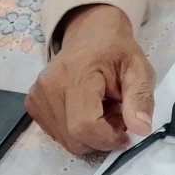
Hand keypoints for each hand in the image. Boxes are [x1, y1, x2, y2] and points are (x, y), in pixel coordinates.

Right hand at [25, 3, 154, 154]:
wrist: (91, 34)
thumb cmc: (117, 52)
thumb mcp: (139, 69)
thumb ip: (141, 97)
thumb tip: (142, 129)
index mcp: (77, 75)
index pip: (84, 125)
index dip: (108, 138)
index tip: (126, 131)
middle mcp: (50, 86)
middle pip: (75, 138)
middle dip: (101, 137)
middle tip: (117, 115)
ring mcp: (37, 96)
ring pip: (66, 140)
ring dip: (89, 135)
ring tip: (102, 110)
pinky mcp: (32, 103)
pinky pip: (57, 134)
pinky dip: (75, 131)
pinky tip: (86, 110)